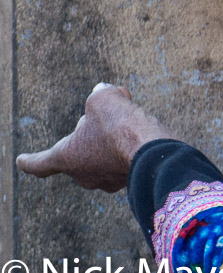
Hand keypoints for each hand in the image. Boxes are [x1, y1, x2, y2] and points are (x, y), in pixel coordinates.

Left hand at [15, 83, 173, 191]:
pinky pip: (121, 161)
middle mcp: (83, 174)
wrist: (151, 147)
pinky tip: (141, 133)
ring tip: (128, 121)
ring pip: (102, 156)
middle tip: (104, 115)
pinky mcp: (128, 180)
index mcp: (66, 157)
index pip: (39, 163)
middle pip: (79, 152)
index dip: (30, 160)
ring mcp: (106, 180)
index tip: (21, 161)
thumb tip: (103, 92)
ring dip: (110, 141)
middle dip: (89, 135)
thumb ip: (99, 95)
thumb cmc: (119, 125)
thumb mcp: (104, 99)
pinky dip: (126, 148)